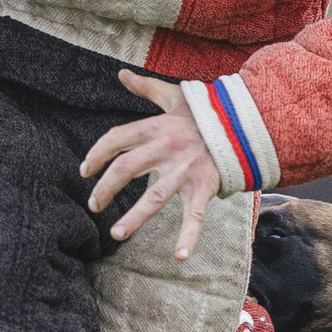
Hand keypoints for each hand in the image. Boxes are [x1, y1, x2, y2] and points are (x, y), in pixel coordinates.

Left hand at [81, 71, 220, 260]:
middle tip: (94, 206)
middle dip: (106, 189)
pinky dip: (189, 237)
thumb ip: (146, 87)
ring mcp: (186, 169)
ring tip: (116, 234)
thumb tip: (121, 74)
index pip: (117, 139)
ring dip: (135, 217)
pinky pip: (195, 215)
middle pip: (127, 169)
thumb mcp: (175, 96)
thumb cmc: (207, 111)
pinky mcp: (205, 186)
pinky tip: (180, 257)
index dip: (97, 154)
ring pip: (155, 196)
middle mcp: (168, 148)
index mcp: (157, 127)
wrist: (247, 121)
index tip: (84, 171)